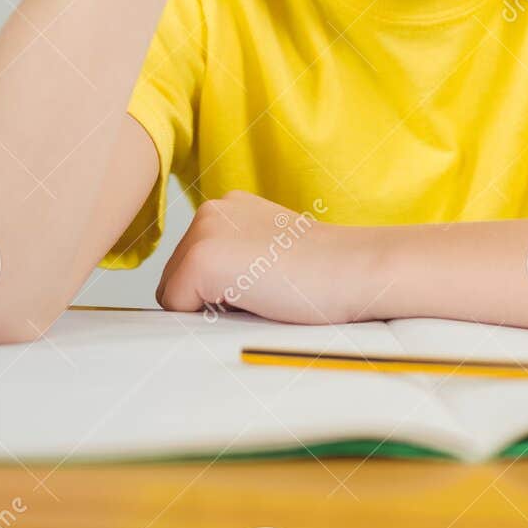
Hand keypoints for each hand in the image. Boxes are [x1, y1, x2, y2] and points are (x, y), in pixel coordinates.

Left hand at [155, 189, 376, 323]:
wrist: (354, 268)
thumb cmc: (323, 272)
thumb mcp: (270, 252)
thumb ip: (235, 259)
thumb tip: (198, 299)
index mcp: (227, 207)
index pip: (192, 266)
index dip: (220, 291)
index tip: (264, 282)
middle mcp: (208, 211)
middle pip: (175, 279)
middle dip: (207, 299)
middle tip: (264, 291)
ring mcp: (202, 233)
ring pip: (173, 296)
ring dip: (209, 308)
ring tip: (260, 294)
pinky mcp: (201, 260)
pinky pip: (178, 311)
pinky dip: (208, 320)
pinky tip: (253, 299)